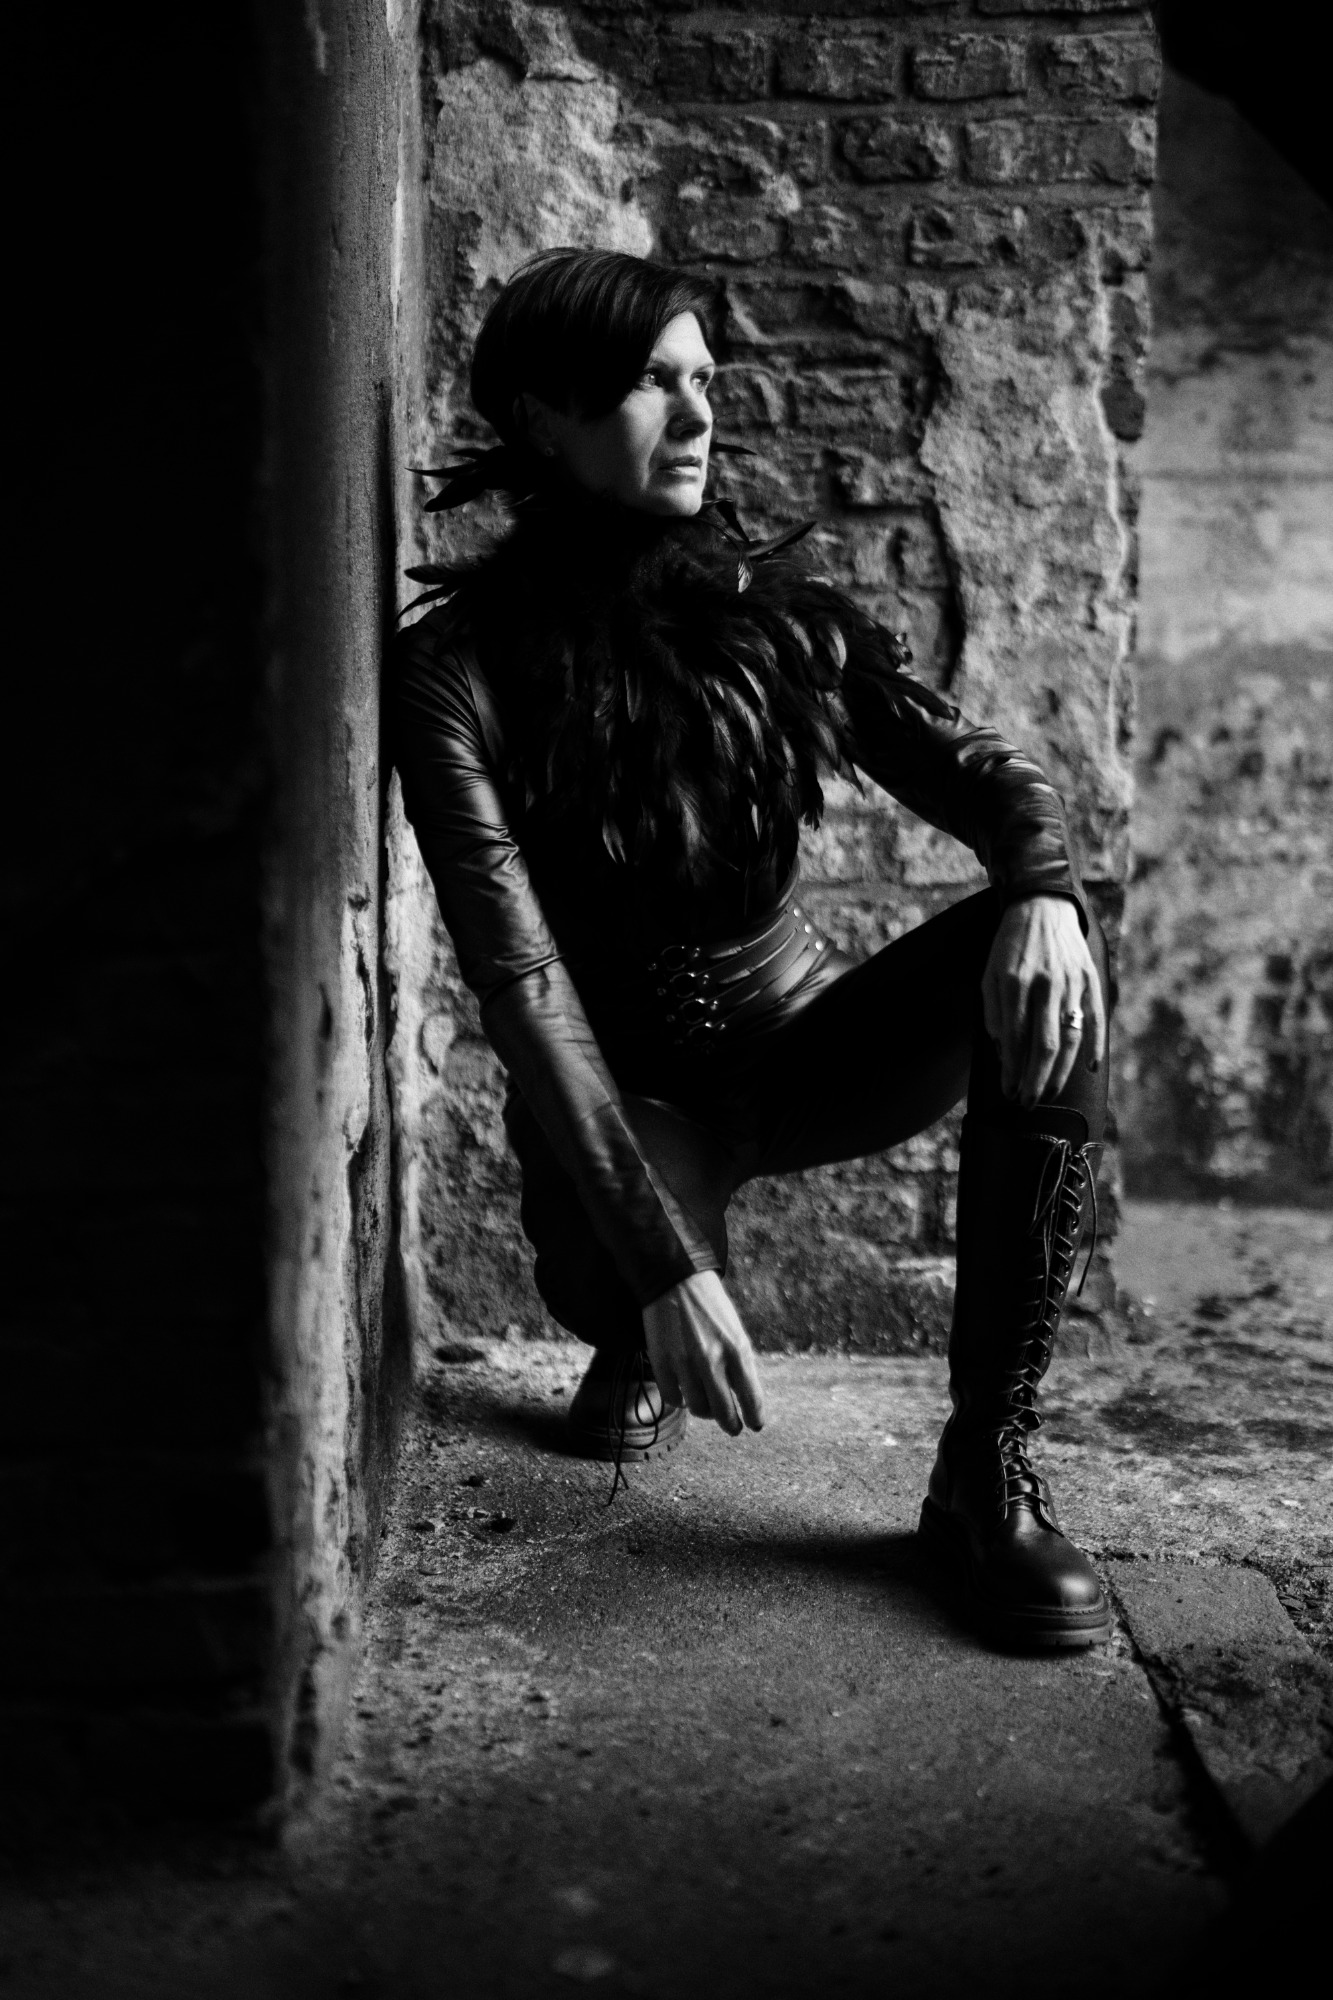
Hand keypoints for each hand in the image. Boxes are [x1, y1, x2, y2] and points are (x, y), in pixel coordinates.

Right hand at [642, 1270, 765, 1436]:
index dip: (755, 1417)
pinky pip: (673, 1398)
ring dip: (705, 1411)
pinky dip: (680, 1400)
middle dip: (732, 1425)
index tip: (755, 1425)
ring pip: (698, 1409)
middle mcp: (711, 1359)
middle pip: (724, 1412)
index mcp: (736, 1349)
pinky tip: (685, 1393)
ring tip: (707, 1405)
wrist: (675, 1280)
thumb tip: (742, 1400)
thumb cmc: (710, 1307)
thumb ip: (740, 1365)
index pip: (751, 1398)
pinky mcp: (661, 1363)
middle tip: (734, 1428)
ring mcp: (684, 1363)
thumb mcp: (735, 1332)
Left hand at [981, 897, 1105, 1108]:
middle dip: (1035, 1081)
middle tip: (1028, 1103)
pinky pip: (1096, 1018)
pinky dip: (1096, 1045)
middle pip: (1045, 1045)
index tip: (1009, 1092)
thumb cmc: (1009, 946)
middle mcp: (1045, 984)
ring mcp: (1072, 982)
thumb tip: (1004, 1054)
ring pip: (1071, 1037)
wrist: (1042, 906)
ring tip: (1049, 1093)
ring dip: (1060, 1072)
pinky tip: (1091, 1069)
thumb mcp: (989, 975)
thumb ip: (994, 1014)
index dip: (1012, 1071)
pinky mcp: (1091, 979)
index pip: (1015, 1039)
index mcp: (1014, 983)